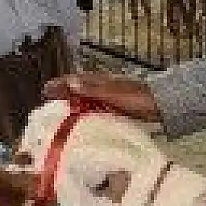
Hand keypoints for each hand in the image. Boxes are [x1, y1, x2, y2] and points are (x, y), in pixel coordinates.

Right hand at [42, 73, 159, 122]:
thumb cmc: (138, 97)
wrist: (160, 106)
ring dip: (71, 106)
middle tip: (46, 104)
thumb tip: (71, 82)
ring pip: (84, 102)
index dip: (60, 84)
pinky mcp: (113, 110)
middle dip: (62, 95)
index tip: (45, 90)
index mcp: (100, 81)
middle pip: (77, 90)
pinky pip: (93, 112)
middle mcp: (101, 88)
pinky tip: (79, 124)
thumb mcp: (114, 92)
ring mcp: (107, 99)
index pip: (74, 80)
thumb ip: (93, 89)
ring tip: (57, 116)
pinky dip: (84, 116)